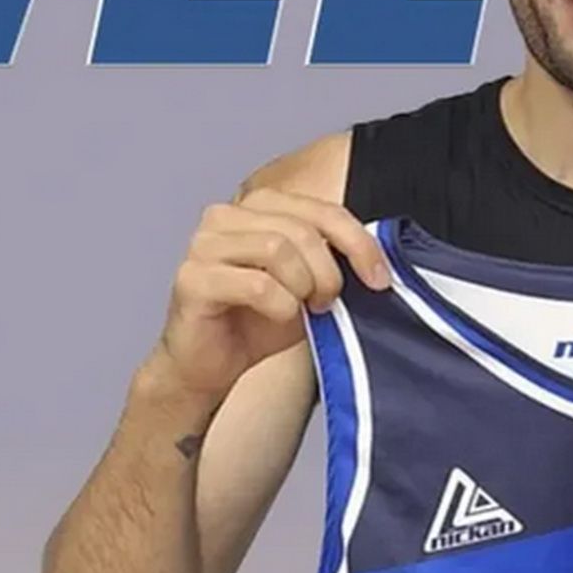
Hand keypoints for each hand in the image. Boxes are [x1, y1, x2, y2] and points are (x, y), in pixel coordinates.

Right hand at [154, 187, 388, 400]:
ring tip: (302, 309)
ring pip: (276, 247)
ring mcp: (204, 244)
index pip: (322, 209)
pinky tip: (278, 316)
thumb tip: (375, 256)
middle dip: (328, 271)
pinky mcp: (193, 278)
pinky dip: (280, 306)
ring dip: (302, 286)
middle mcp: (226, 216)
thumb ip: (333, 259)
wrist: (211, 365)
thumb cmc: (257, 321)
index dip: (358, 242)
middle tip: (329, 302)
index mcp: (258, 207)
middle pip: (301, 228)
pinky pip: (257, 285)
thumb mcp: (309, 284)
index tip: (379, 277)